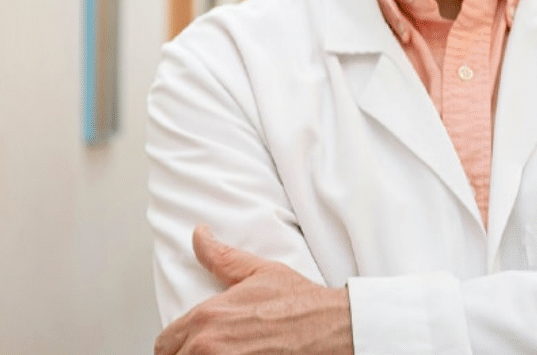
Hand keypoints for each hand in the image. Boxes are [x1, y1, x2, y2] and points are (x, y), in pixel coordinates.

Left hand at [154, 226, 353, 354]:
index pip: (165, 342)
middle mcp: (208, 346)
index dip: (177, 343)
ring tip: (228, 352)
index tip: (190, 344)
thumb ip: (221, 257)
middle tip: (214, 348)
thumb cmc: (299, 304)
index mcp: (208, 316)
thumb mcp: (259, 271)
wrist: (329, 328)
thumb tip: (199, 235)